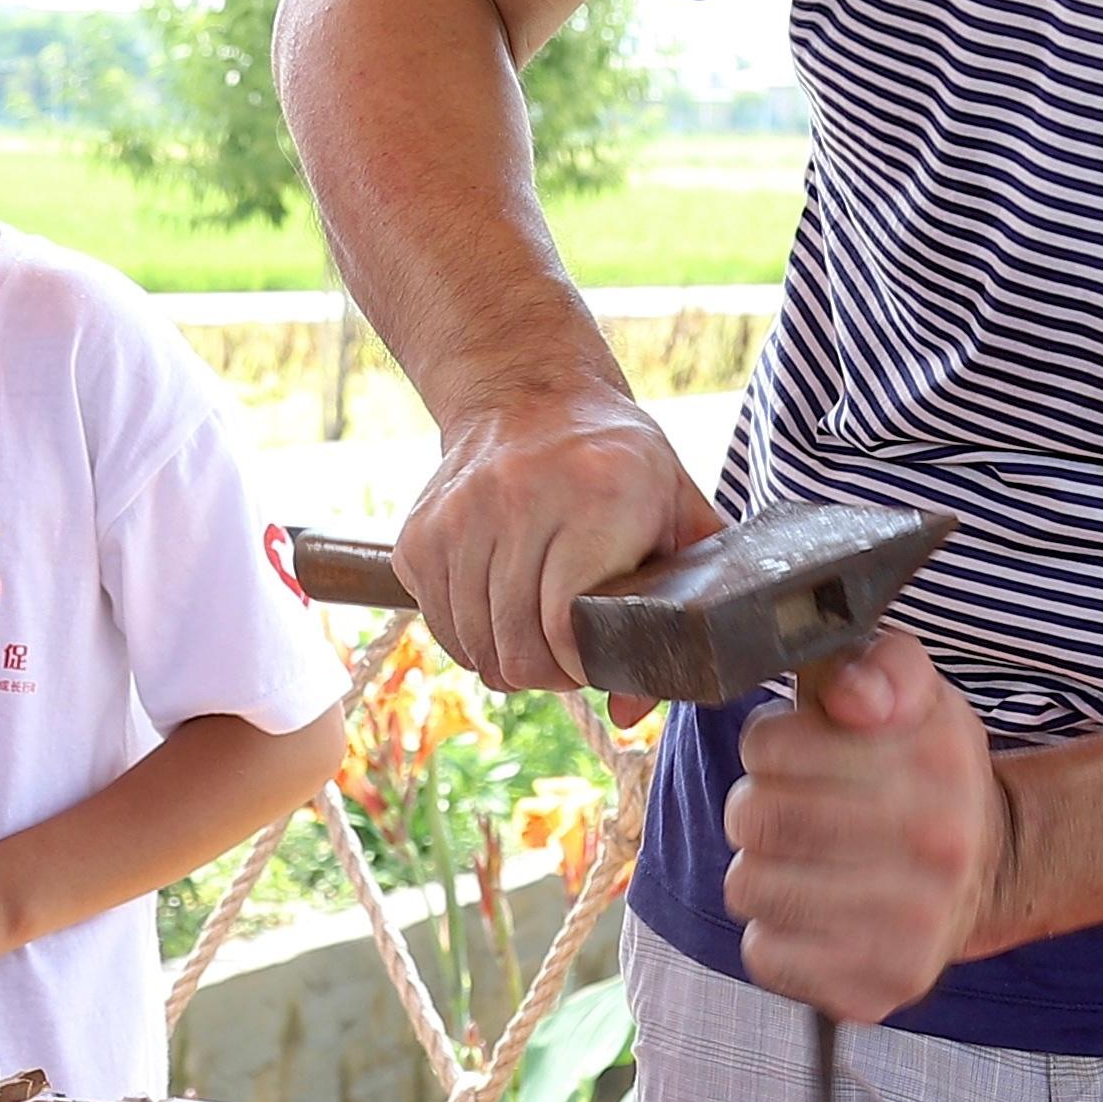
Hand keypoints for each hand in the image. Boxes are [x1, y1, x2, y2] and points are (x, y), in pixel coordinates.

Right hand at [394, 384, 715, 689]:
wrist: (527, 392)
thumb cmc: (617, 461)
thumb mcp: (677, 510)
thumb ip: (684, 605)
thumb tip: (628, 709)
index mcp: (597, 493)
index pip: (565, 626)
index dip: (579, 666)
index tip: (593, 661)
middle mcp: (517, 498)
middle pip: (515, 645)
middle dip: (545, 673)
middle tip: (567, 659)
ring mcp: (457, 515)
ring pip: (472, 644)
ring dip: (504, 659)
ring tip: (535, 636)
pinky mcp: (419, 533)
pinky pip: (438, 624)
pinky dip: (468, 636)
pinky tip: (498, 611)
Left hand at [723, 631, 1007, 1024]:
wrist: (985, 870)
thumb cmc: (926, 772)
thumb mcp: (915, 694)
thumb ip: (880, 664)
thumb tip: (852, 697)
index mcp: (935, 759)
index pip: (768, 745)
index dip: (768, 745)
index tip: (797, 754)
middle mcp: (936, 846)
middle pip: (751, 818)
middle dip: (756, 808)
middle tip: (792, 812)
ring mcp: (910, 927)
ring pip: (747, 887)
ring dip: (760, 871)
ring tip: (803, 862)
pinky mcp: (879, 988)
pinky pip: (765, 955)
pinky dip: (775, 935)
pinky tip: (814, 914)